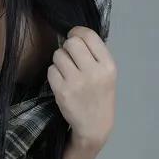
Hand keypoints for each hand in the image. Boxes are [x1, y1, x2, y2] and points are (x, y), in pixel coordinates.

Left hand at [47, 25, 116, 148]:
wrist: (94, 125)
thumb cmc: (100, 96)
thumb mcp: (107, 74)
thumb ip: (95, 54)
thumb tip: (75, 34)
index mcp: (108, 65)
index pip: (89, 36)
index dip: (77, 32)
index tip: (74, 37)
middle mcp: (94, 72)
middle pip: (71, 43)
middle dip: (67, 47)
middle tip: (70, 57)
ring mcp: (77, 82)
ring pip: (58, 55)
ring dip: (59, 61)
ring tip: (67, 72)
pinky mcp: (62, 91)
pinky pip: (51, 70)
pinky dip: (54, 73)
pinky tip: (62, 82)